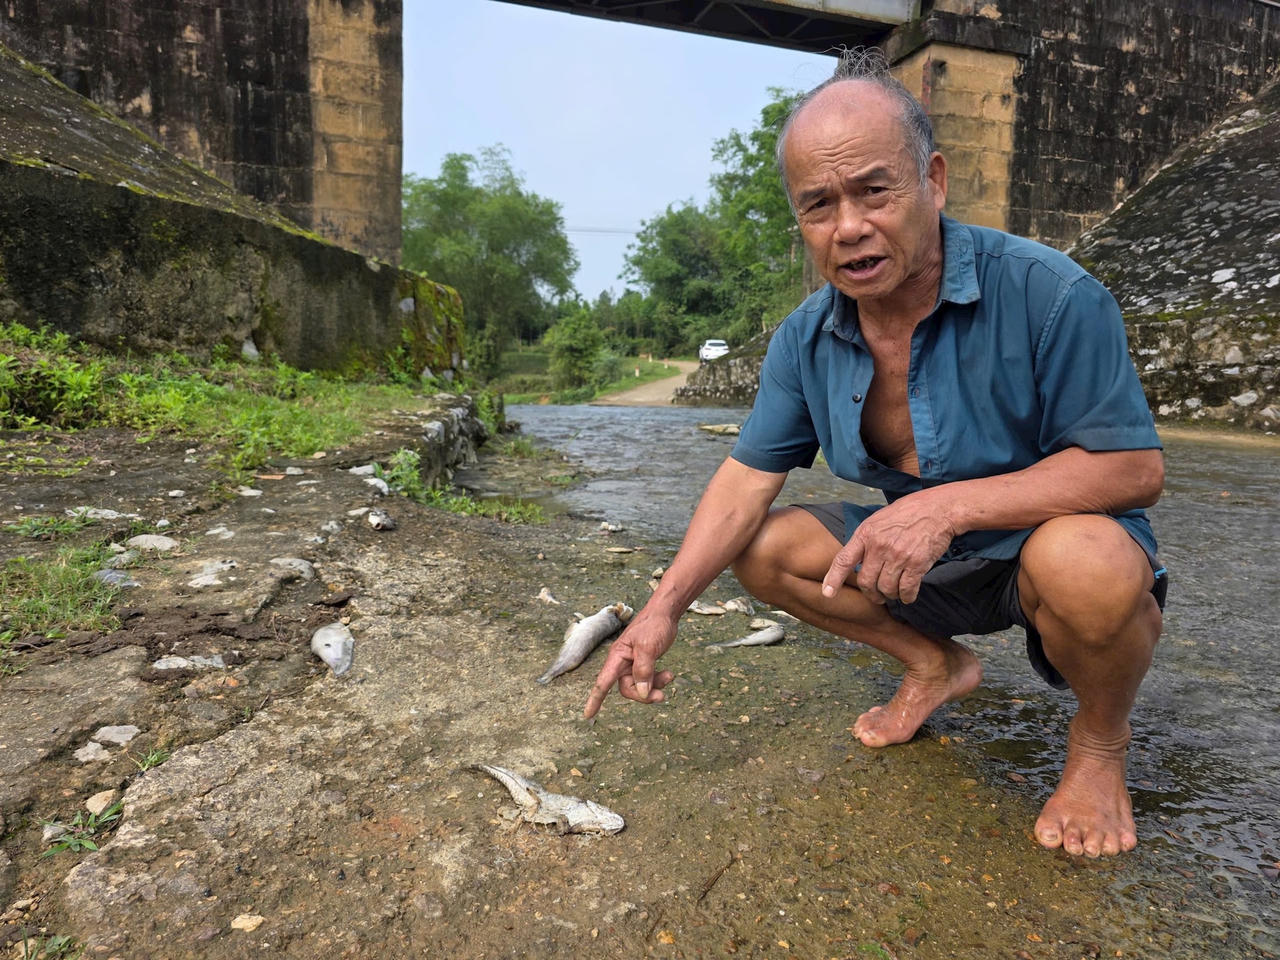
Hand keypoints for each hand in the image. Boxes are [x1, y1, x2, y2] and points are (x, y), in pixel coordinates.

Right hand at [582, 609, 676, 718]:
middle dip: (643, 694)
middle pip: (627, 688)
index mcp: (617, 657)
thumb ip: (643, 670)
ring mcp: (634, 663)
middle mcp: (623, 662)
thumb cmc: (653, 625)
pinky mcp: (645, 663)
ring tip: (670, 676)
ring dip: (654, 686)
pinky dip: (658, 679)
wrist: (666, 613)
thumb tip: (642, 692)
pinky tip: (669, 674)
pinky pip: (648, 679)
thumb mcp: (648, 647)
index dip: (595, 699)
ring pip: (640, 685)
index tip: (588, 715)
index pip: (603, 682)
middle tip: (661, 696)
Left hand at [821, 493, 955, 603]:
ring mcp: (898, 555)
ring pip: (887, 588)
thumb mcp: (879, 519)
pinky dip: (907, 597)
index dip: (834, 579)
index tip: (828, 593)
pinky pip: (907, 589)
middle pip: (867, 582)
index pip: (844, 559)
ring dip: (891, 595)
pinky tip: (908, 595)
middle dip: (871, 594)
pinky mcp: (917, 563)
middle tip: (878, 596)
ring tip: (895, 593)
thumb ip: (866, 539)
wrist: (938, 508)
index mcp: (866, 533)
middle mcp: (879, 545)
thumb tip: (857, 560)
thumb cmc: (908, 513)